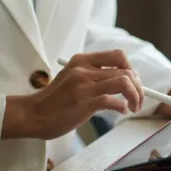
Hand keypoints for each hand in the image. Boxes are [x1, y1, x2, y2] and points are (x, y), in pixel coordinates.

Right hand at [2, 50, 144, 139]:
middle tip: (138, 99)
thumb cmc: (53, 101)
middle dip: (139, 86)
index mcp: (81, 60)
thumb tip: (124, 80)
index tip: (134, 82)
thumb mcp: (71, 78)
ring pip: (124, 81)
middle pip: (126, 69)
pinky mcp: (85, 103)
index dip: (132, 68)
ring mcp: (84, 86)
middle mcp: (84, 69)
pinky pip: (114, 101)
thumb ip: (93, 76)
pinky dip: (123, 107)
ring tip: (133, 107)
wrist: (32, 115)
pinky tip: (120, 111)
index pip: (118, 55)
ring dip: (136, 96)